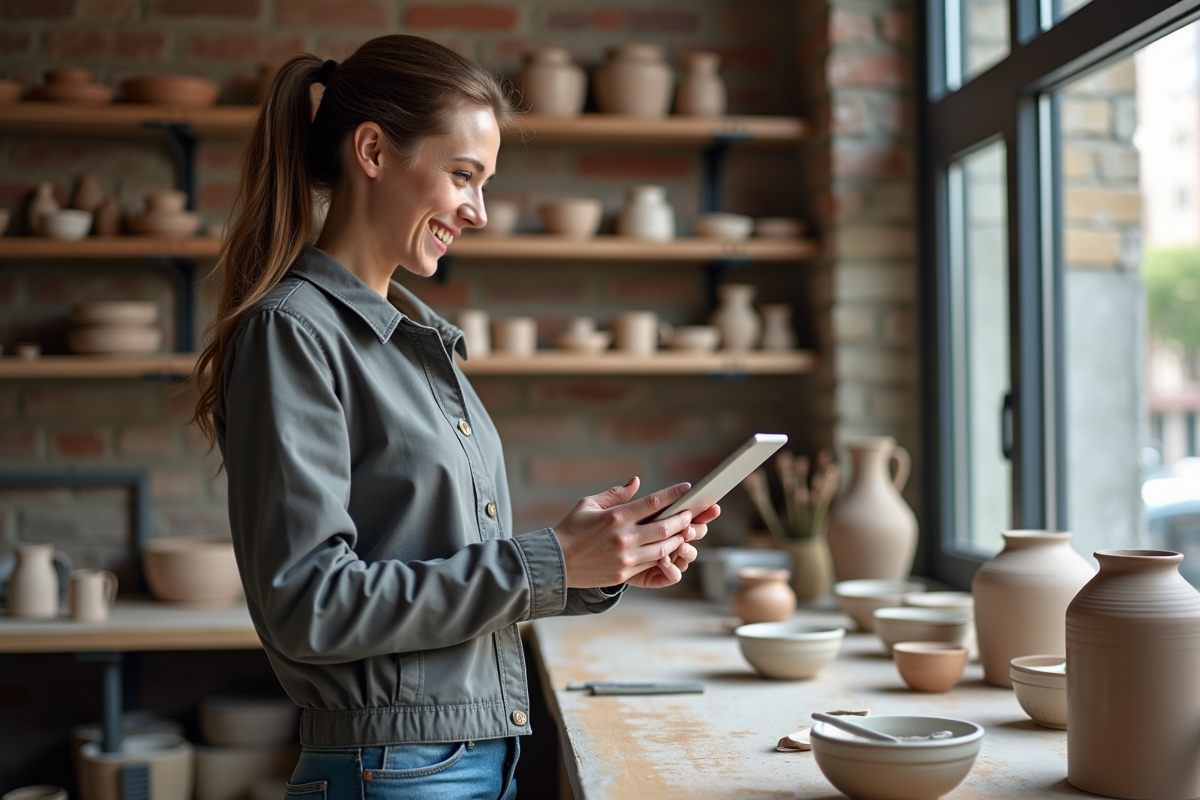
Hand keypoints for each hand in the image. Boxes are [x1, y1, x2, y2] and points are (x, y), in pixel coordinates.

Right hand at [553, 477, 708, 588]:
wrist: (556, 563)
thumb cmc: (571, 529)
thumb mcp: (589, 505)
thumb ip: (615, 494)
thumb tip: (636, 482)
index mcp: (615, 517)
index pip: (652, 502)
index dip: (673, 494)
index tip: (687, 488)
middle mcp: (623, 538)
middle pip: (664, 527)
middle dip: (682, 519)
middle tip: (692, 513)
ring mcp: (625, 558)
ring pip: (663, 548)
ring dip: (678, 539)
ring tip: (685, 531)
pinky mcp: (624, 574)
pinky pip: (652, 564)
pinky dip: (665, 556)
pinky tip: (671, 549)